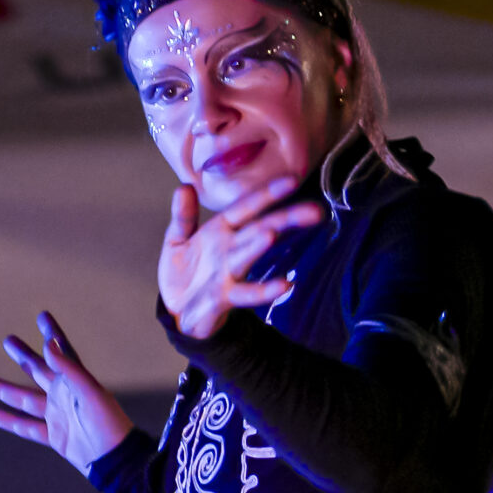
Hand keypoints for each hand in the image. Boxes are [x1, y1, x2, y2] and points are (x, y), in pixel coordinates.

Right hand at [0, 311, 135, 472]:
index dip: (52, 333)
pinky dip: (11, 421)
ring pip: (24, 399)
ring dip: (2, 389)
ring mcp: (57, 416)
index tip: (42, 316)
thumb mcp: (89, 391)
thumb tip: (48, 344)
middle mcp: (64, 395)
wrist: (113, 459)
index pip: (61, 351)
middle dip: (23, 356)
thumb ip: (68, 368)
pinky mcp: (54, 436)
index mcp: (75, 380)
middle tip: (8, 340)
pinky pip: (28, 427)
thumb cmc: (107, 422)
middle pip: (37, 371)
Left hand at [158, 177, 323, 339]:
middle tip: (315, 211)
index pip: (246, 208)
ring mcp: (229, 272)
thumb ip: (183, 216)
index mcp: (221, 230)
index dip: (267, 194)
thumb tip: (183, 187)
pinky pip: (245, 293)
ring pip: (249, 255)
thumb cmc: (183, 274)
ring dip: (259, 246)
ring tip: (273, 235)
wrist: (176, 311)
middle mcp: (230, 249)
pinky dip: (264, 290)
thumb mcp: (177, 240)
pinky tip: (285, 285)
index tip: (293, 181)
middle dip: (286, 218)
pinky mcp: (224, 296)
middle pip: (261, 228)